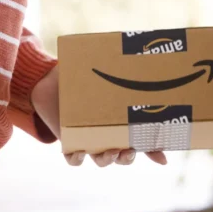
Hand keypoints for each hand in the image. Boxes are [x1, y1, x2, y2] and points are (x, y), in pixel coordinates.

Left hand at [31, 65, 167, 166]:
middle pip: (122, 157)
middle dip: (128, 158)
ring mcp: (87, 140)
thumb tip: (137, 50)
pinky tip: (80, 153)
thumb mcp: (103, 74)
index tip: (163, 158)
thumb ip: (119, 71)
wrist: (49, 80)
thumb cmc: (81, 77)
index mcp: (119, 122)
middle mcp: (106, 135)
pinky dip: (77, 160)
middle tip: (131, 150)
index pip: (141, 141)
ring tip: (111, 151)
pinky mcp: (66, 142)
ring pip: (102, 160)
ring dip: (108, 160)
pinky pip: (72, 160)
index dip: (153, 151)